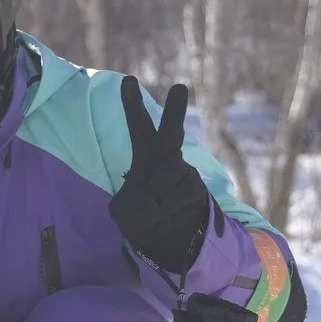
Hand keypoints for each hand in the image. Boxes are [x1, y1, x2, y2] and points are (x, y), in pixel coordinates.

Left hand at [108, 78, 211, 275]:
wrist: (172, 240)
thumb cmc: (142, 217)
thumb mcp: (124, 212)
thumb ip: (133, 203)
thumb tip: (155, 200)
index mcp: (147, 156)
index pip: (140, 128)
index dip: (134, 106)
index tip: (128, 80)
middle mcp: (168, 159)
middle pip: (171, 135)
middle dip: (174, 113)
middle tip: (180, 87)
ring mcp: (185, 174)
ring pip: (168, 177)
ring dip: (156, 199)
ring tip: (155, 212)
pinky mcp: (196, 190)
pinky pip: (174, 200)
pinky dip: (164, 212)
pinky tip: (166, 217)